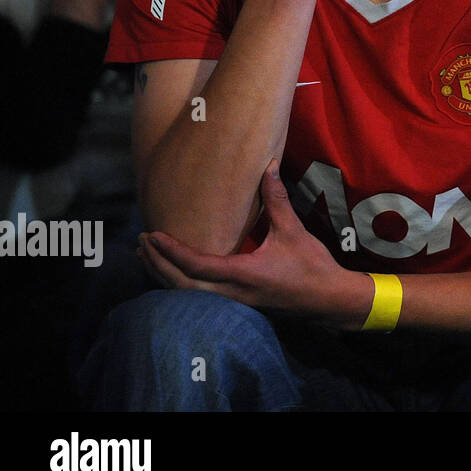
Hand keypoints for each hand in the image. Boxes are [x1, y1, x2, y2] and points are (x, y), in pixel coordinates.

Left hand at [138, 160, 371, 326]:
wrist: (327, 300)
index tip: (152, 234)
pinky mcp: (236, 305)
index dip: (171, 251)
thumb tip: (269, 165)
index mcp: (243, 274)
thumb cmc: (312, 265)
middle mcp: (232, 293)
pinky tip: (173, 272)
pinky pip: (197, 298)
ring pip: (187, 295)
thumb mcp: (293, 230)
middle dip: (157, 264)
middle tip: (142, 242)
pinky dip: (179, 284)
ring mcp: (233, 303)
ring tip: (148, 256)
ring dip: (164, 275)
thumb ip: (276, 199)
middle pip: (181, 285)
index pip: (196, 265)